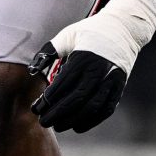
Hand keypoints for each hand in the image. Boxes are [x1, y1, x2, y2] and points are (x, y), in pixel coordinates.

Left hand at [28, 0, 155, 133]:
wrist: (124, 28)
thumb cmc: (90, 31)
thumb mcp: (68, 35)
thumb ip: (49, 51)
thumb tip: (32, 70)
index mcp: (83, 58)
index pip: (62, 85)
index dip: (47, 100)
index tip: (36, 108)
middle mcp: (99, 71)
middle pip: (75, 99)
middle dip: (56, 114)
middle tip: (43, 122)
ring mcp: (111, 81)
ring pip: (91, 107)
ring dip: (72, 120)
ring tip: (58, 126)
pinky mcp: (119, 87)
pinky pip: (106, 110)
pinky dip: (92, 121)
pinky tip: (77, 126)